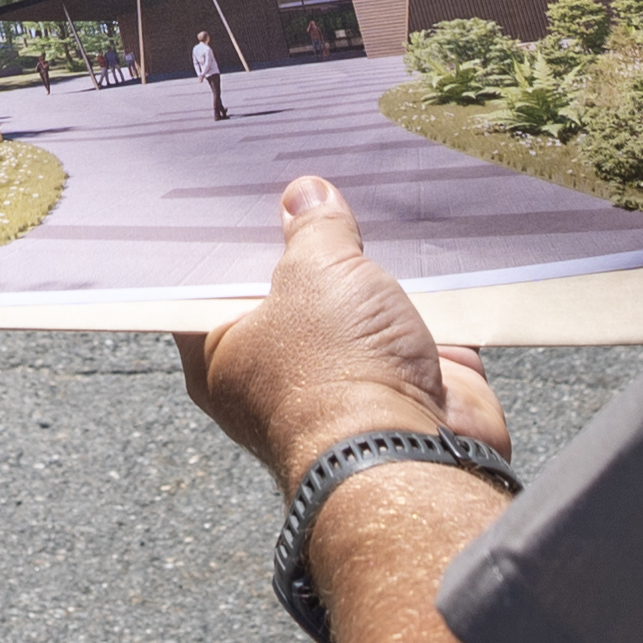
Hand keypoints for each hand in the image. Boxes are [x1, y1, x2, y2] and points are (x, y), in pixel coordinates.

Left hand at [180, 173, 509, 490]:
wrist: (415, 457)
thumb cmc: (337, 374)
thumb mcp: (315, 273)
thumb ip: (312, 229)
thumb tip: (305, 195)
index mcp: (223, 355)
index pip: (212, 285)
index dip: (230, 237)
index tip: (245, 191)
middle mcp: (277, 376)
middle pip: (288, 293)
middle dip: (309, 246)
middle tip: (315, 185)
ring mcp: (346, 385)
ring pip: (355, 310)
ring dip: (372, 272)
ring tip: (375, 204)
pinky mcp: (406, 389)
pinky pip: (414, 331)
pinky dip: (427, 301)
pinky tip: (430, 251)